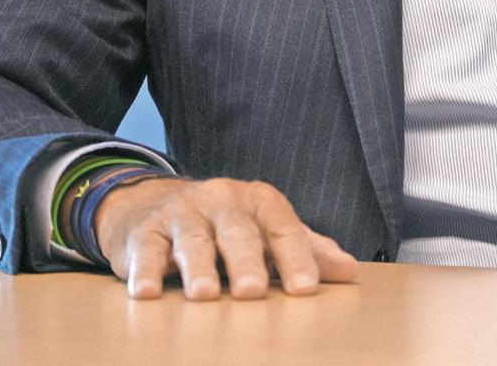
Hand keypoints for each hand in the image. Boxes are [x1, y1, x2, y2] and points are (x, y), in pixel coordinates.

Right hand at [93, 175, 359, 300]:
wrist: (154, 203)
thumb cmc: (223, 226)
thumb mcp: (265, 230)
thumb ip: (305, 249)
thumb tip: (350, 270)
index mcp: (258, 201)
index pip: (283, 228)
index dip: (296, 257)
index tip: (306, 288)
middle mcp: (222, 201)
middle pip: (237, 232)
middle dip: (245, 262)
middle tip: (252, 292)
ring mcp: (182, 213)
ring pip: (192, 240)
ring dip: (197, 268)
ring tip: (203, 295)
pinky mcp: (146, 231)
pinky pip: (146, 249)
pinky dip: (145, 271)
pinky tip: (146, 292)